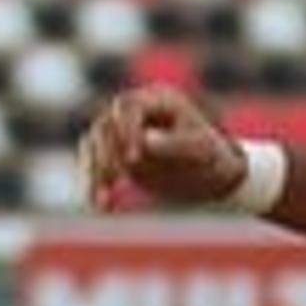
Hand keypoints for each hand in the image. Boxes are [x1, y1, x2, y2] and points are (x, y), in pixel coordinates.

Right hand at [78, 85, 248, 210]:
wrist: (211, 176)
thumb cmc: (212, 157)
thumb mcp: (201, 150)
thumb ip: (175, 144)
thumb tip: (145, 141)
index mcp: (159, 100)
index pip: (128, 106)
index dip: (126, 129)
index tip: (133, 159)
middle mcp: (136, 111)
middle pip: (105, 124)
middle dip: (106, 153)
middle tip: (115, 179)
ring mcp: (122, 131)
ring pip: (94, 144)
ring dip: (94, 171)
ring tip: (102, 201)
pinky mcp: (114, 152)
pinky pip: (93, 162)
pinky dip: (93, 182)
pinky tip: (99, 205)